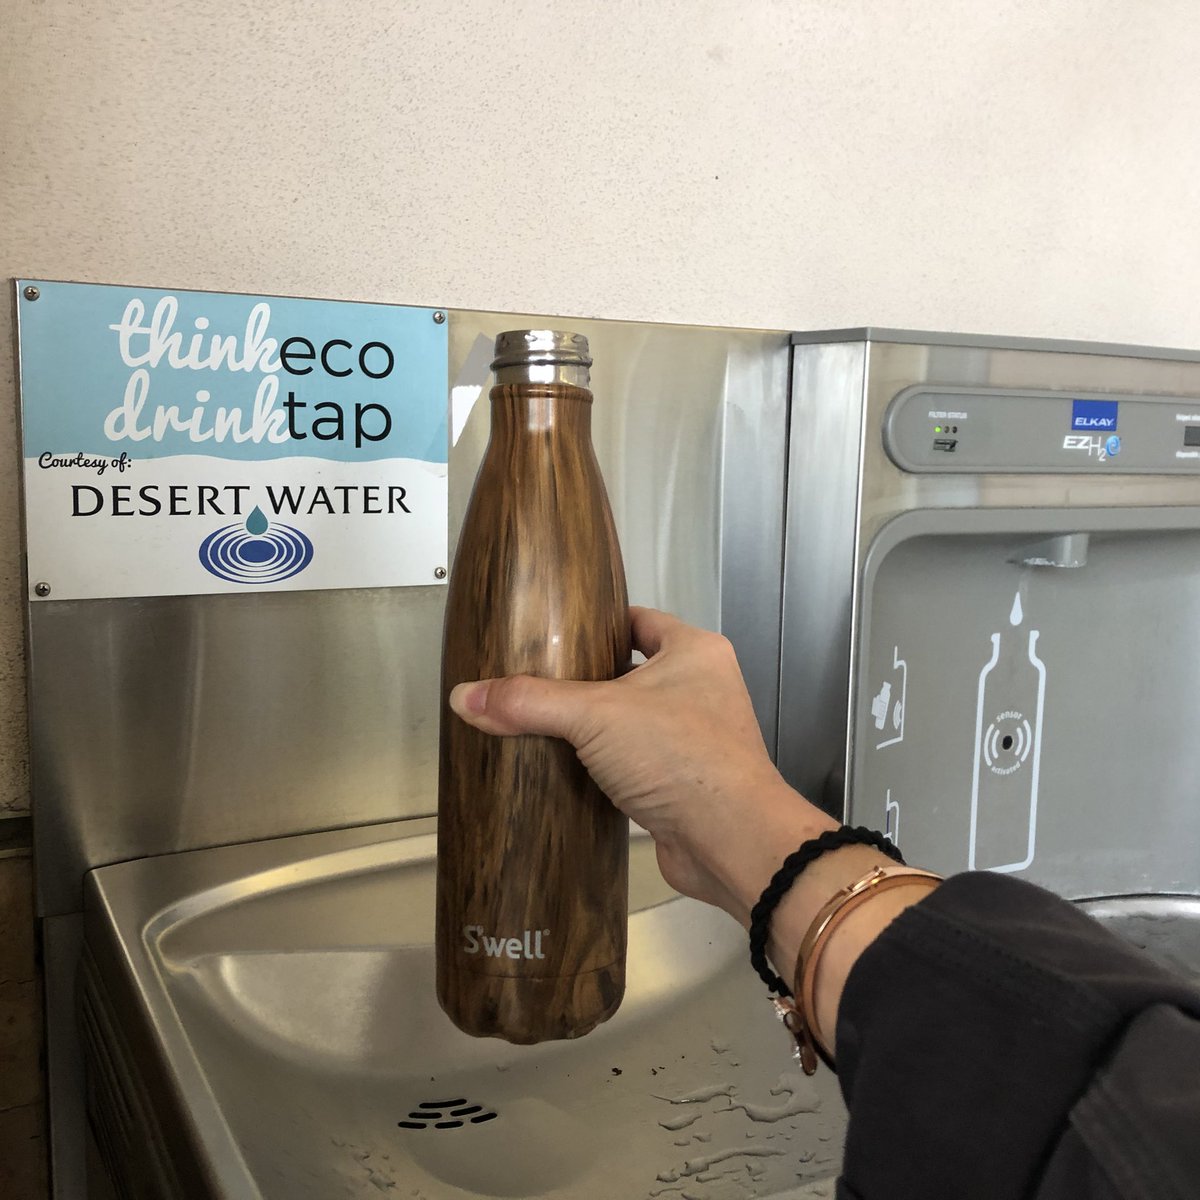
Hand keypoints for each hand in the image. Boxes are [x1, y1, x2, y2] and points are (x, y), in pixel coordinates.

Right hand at [449, 606, 933, 1054]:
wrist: (731, 842)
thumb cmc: (688, 760)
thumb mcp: (595, 715)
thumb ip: (530, 702)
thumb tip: (468, 696)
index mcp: (694, 652)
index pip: (640, 620)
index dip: (599, 622)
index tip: (558, 629)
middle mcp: (702, 690)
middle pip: (633, 672)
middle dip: (587, 680)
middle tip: (537, 681)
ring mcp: (695, 740)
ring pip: (632, 723)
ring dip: (595, 730)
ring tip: (543, 727)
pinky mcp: (682, 785)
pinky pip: (635, 767)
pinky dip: (605, 770)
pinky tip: (568, 775)